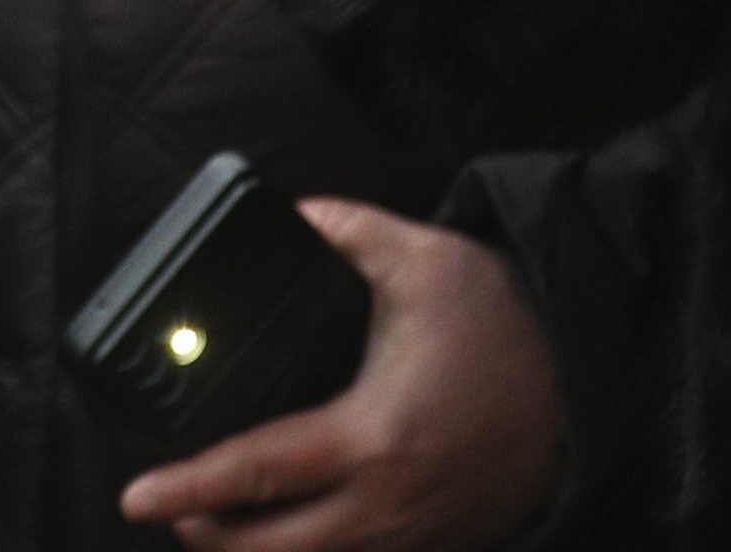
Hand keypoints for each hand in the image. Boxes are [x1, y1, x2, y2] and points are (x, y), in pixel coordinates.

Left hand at [118, 200, 560, 550]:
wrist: (594, 383)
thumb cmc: (511, 328)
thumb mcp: (425, 258)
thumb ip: (346, 229)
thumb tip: (292, 213)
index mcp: (372, 437)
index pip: (256, 473)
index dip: (187, 487)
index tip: (136, 495)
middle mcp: (388, 503)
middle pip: (274, 550)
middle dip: (209, 539)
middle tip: (167, 512)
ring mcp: (416, 535)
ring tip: (214, 529)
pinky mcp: (442, 542)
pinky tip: (293, 536)